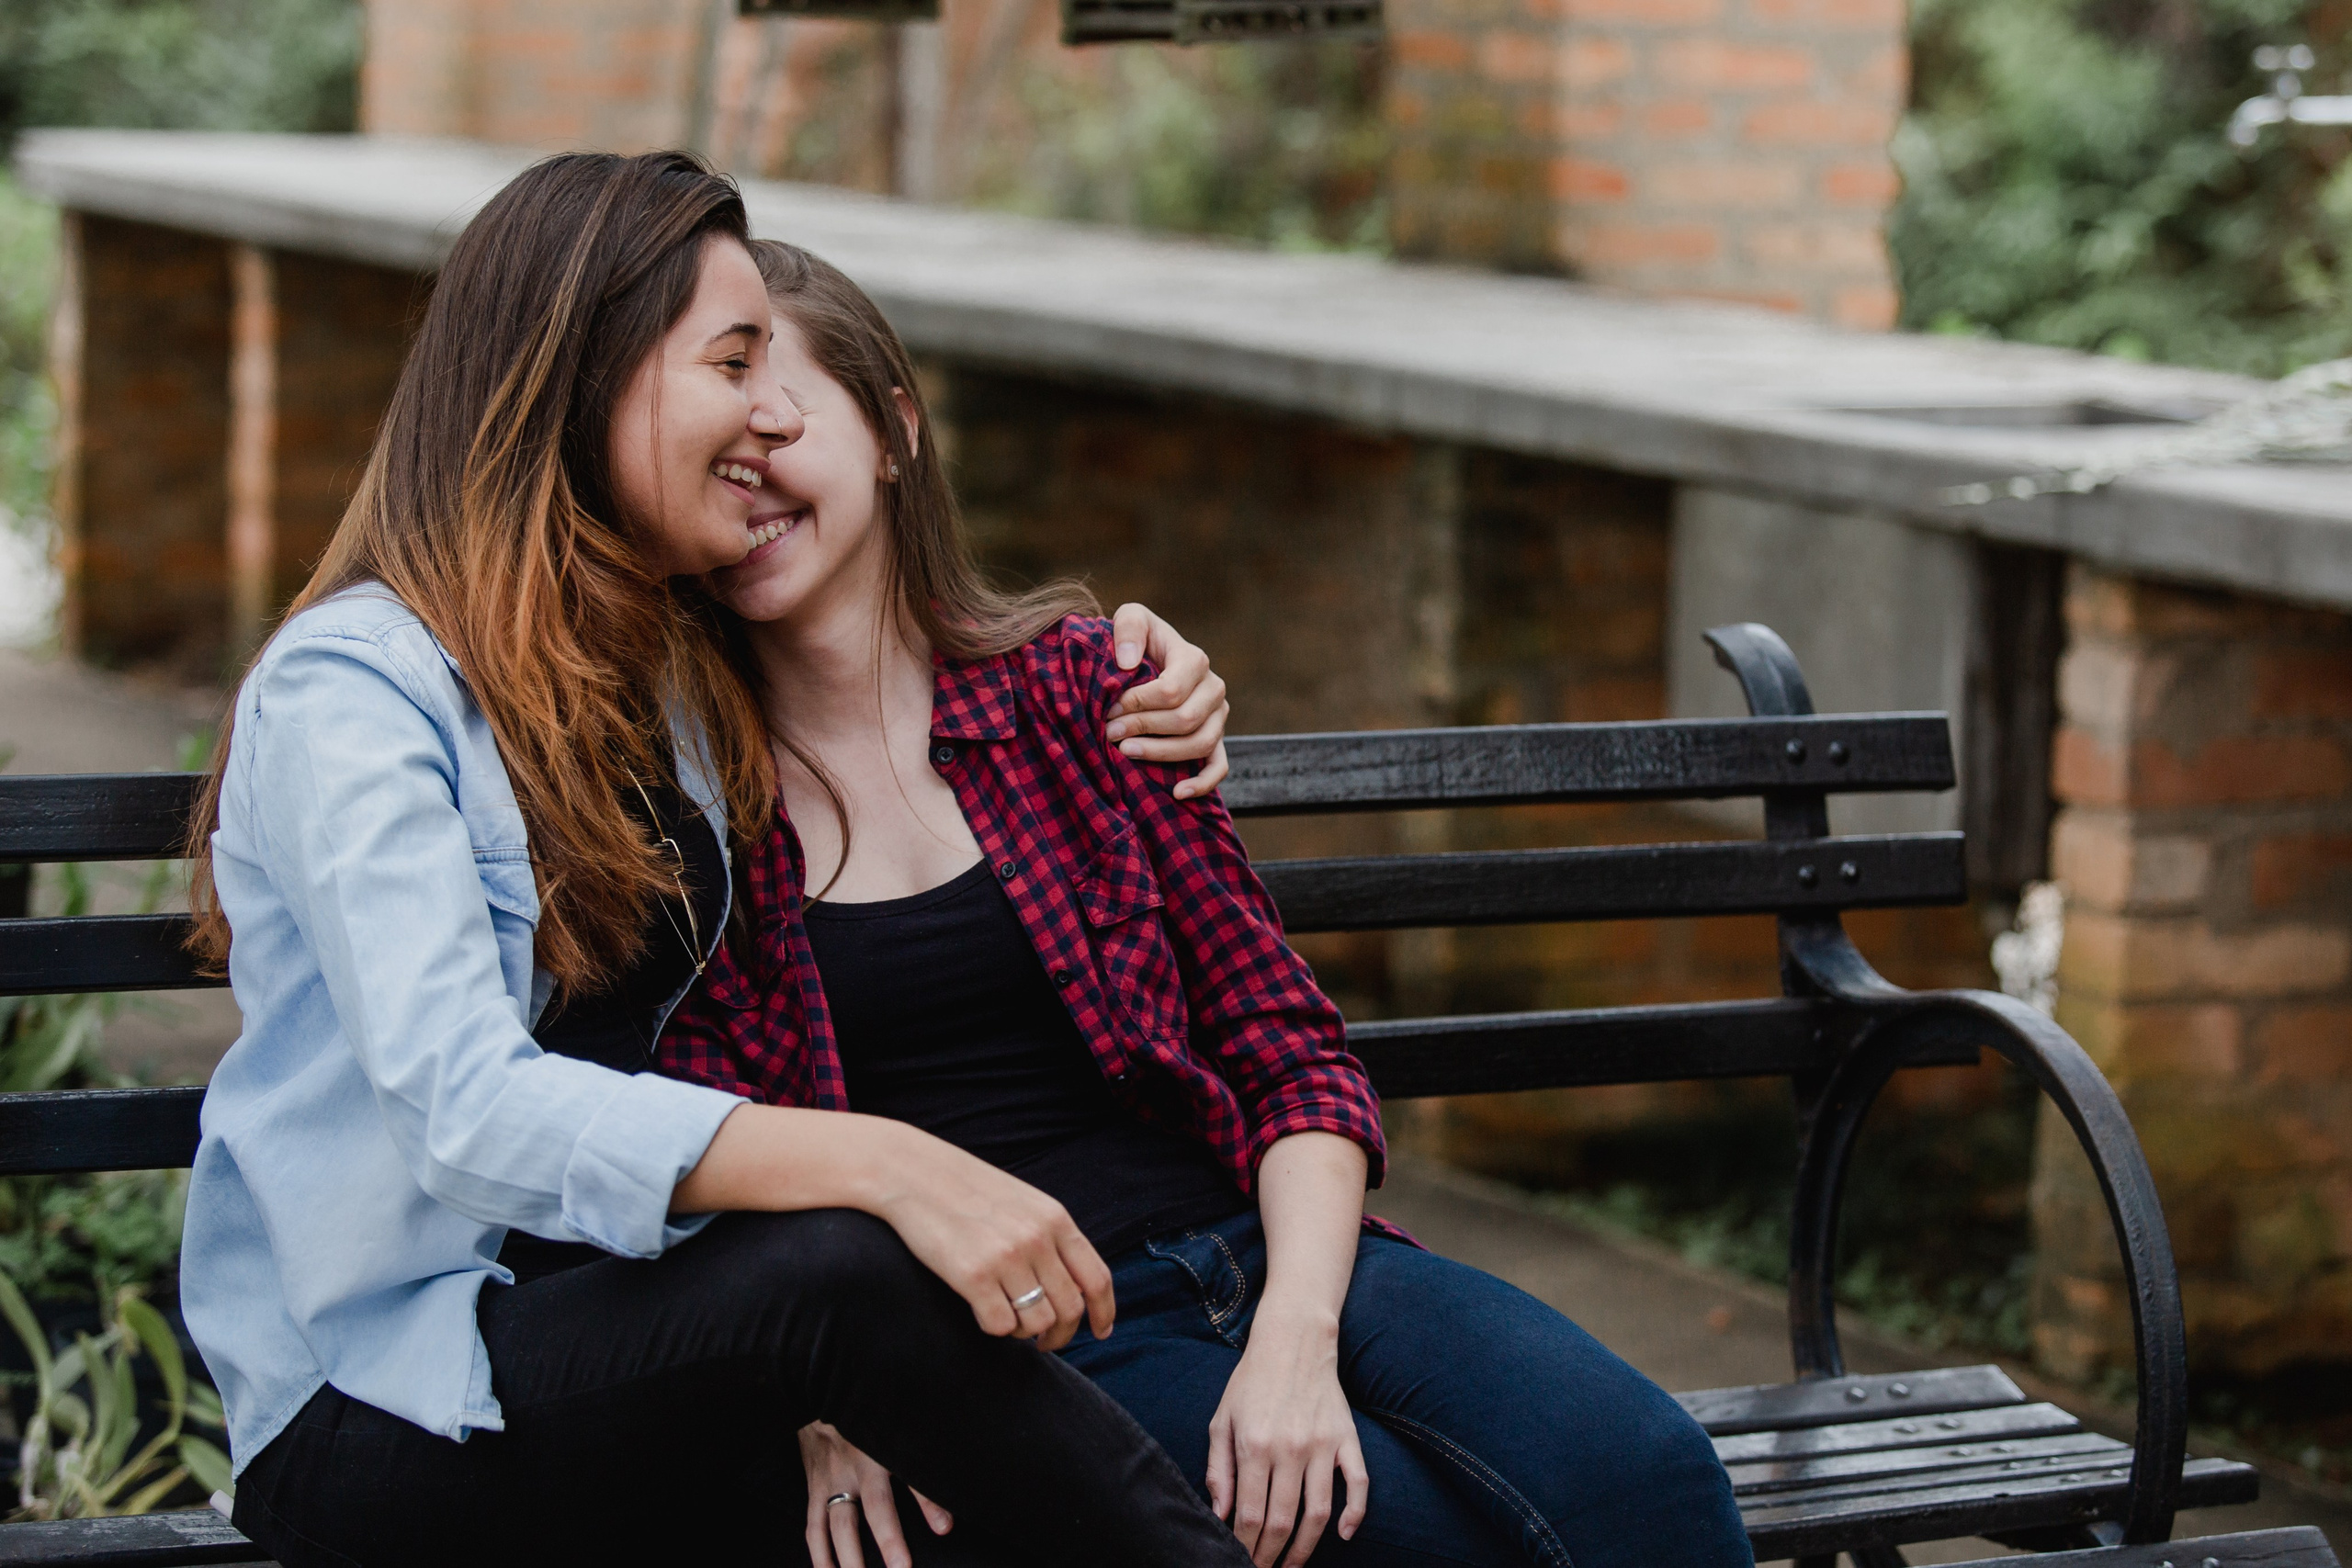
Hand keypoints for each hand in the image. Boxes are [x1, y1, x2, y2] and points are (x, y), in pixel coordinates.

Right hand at [799, 1420, 952, 1567]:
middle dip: (863, 1556)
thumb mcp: (900, 1436)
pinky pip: (813, 1527)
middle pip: (851, 1523)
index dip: (899, 1529)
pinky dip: (819, 1554)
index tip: (914, 1556)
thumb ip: (925, 1481)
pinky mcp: (814, 1489)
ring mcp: (827, 1483)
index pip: (885, 1502)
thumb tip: (946, 1526)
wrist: (826, 1390)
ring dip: (841, 1562)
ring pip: (830, 1529)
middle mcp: (847, 1474)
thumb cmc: (872, 1416)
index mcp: (873, 1457)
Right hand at [868, 1121, 1114, 1351]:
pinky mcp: (971, 1275)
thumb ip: (1051, 1238)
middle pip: (1070, 1308)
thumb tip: (1077, 1287)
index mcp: (1054, 1219)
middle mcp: (1036, 1238)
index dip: (1104, 1313)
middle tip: (1044, 1342)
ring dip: (1026, 1333)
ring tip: (1010, 1322)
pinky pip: (1000, 1326)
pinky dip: (996, 1329)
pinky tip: (983, 1313)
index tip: (1101, 1333)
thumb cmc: (968, 1191)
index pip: (1097, 1278)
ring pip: (1037, 1323)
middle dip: (1061, 1335)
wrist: (914, 1173)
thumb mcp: (1024, 1203)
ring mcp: (1005, 1257)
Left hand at [1107, 602, 1230, 798]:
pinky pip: (1219, 767)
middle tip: (1110, 733)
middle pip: (1185, 720)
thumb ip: (1128, 627)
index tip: (1108, 711)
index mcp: (1194, 659)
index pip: (1171, 690)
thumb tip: (1127, 662)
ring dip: (1161, 754)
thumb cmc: (1136, 642)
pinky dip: (1201, 783)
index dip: (1138, 705)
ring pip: (1200, 744)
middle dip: (1143, 728)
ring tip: (1126, 753)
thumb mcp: (1130, 618)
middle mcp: (1213, 688)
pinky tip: (1177, 793)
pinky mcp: (1216, 740)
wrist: (1147, 662)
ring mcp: (1218, 717)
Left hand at [1207, 1305, 1368, 1567]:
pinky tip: (1343, 1535)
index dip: (1244, 1545)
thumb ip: (1219, 1469)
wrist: (1293, 1341)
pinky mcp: (1346, 1438)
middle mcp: (1289, 1448)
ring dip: (1304, 1547)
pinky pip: (1358, 1484)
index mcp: (1254, 1444)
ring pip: (1318, 1513)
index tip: (1240, 1560)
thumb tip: (1220, 1514)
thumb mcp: (1222, 1420)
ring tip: (1292, 1564)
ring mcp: (1322, 1445)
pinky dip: (1354, 1514)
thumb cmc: (1250, 1383)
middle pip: (1281, 1520)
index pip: (1249, 1514)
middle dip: (1270, 1555)